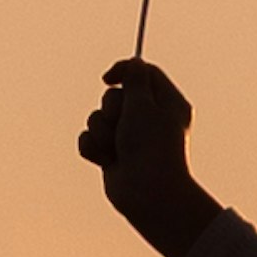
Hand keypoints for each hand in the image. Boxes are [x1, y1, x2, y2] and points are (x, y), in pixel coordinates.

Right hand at [78, 61, 218, 256]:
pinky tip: (106, 160)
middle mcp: (149, 119)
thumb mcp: (144, 104)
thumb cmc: (151, 148)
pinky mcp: (112, 154)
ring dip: (102, 130)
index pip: (143, 73)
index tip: (108, 80)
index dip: (123, 71)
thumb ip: (135, 80)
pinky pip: (89, 139)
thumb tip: (134, 62)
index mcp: (167, 103)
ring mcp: (129, 138)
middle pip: (115, 95)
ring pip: (97, 118)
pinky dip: (93, 148)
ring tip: (116, 148)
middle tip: (124, 124)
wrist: (147, 194)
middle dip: (111, 108)